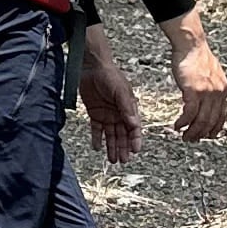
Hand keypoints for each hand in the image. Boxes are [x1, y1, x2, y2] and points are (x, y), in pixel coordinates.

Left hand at [79, 28, 143, 162]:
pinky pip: (96, 129)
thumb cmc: (110, 76)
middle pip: (122, 134)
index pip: (134, 127)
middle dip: (123, 148)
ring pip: (111, 135)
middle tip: (123, 160)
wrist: (92, 67)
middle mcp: (119, 114)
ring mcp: (107, 115)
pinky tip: (97, 148)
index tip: (135, 150)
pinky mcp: (95, 114)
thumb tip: (133, 123)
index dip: (135, 139)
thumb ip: (126, 107)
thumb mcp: (120, 90)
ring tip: (112, 160)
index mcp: (129, 108)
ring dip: (112, 147)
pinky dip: (97, 138)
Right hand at [162, 10, 226, 140]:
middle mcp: (218, 93)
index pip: (222, 116)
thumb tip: (208, 102)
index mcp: (224, 90)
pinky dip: (183, 122)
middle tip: (191, 139)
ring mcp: (207, 92)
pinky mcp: (194, 90)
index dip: (214, 129)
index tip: (207, 136)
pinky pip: (190, 113)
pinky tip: (177, 126)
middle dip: (201, 134)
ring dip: (191, 131)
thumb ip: (212, 89)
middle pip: (211, 121)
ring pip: (201, 120)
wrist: (191, 45)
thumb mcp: (212, 75)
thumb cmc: (196, 57)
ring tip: (183, 136)